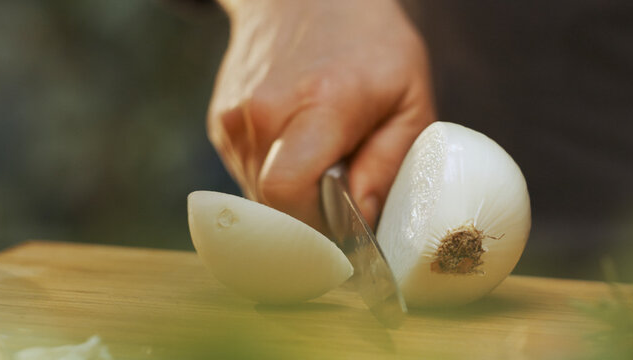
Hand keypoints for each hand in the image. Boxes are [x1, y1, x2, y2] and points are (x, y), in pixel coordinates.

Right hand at [208, 0, 434, 231]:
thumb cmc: (369, 43)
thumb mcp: (409, 97)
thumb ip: (390, 162)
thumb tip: (363, 219)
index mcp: (319, 104)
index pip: (287, 191)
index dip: (314, 227)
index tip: (344, 234)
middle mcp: (264, 112)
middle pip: (273, 207)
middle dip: (310, 222)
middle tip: (341, 206)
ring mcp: (235, 117)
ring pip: (257, 198)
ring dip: (293, 200)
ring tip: (322, 164)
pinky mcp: (222, 122)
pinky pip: (248, 176)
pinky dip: (276, 178)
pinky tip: (300, 149)